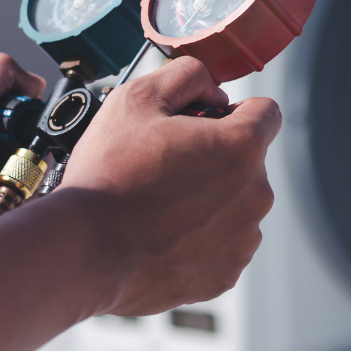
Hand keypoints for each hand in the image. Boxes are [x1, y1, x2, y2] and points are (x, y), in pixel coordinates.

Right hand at [0, 54, 279, 350]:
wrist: (85, 249)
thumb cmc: (110, 173)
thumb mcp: (139, 96)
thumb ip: (188, 75)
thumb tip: (211, 90)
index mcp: (243, 147)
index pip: (265, 112)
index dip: (233, 110)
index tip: (202, 123)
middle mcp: (256, 194)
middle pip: (248, 161)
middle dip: (217, 156)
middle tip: (165, 163)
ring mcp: (243, 239)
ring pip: (237, 204)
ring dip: (211, 199)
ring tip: (159, 202)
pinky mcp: (225, 275)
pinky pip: (222, 244)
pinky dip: (200, 238)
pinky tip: (162, 234)